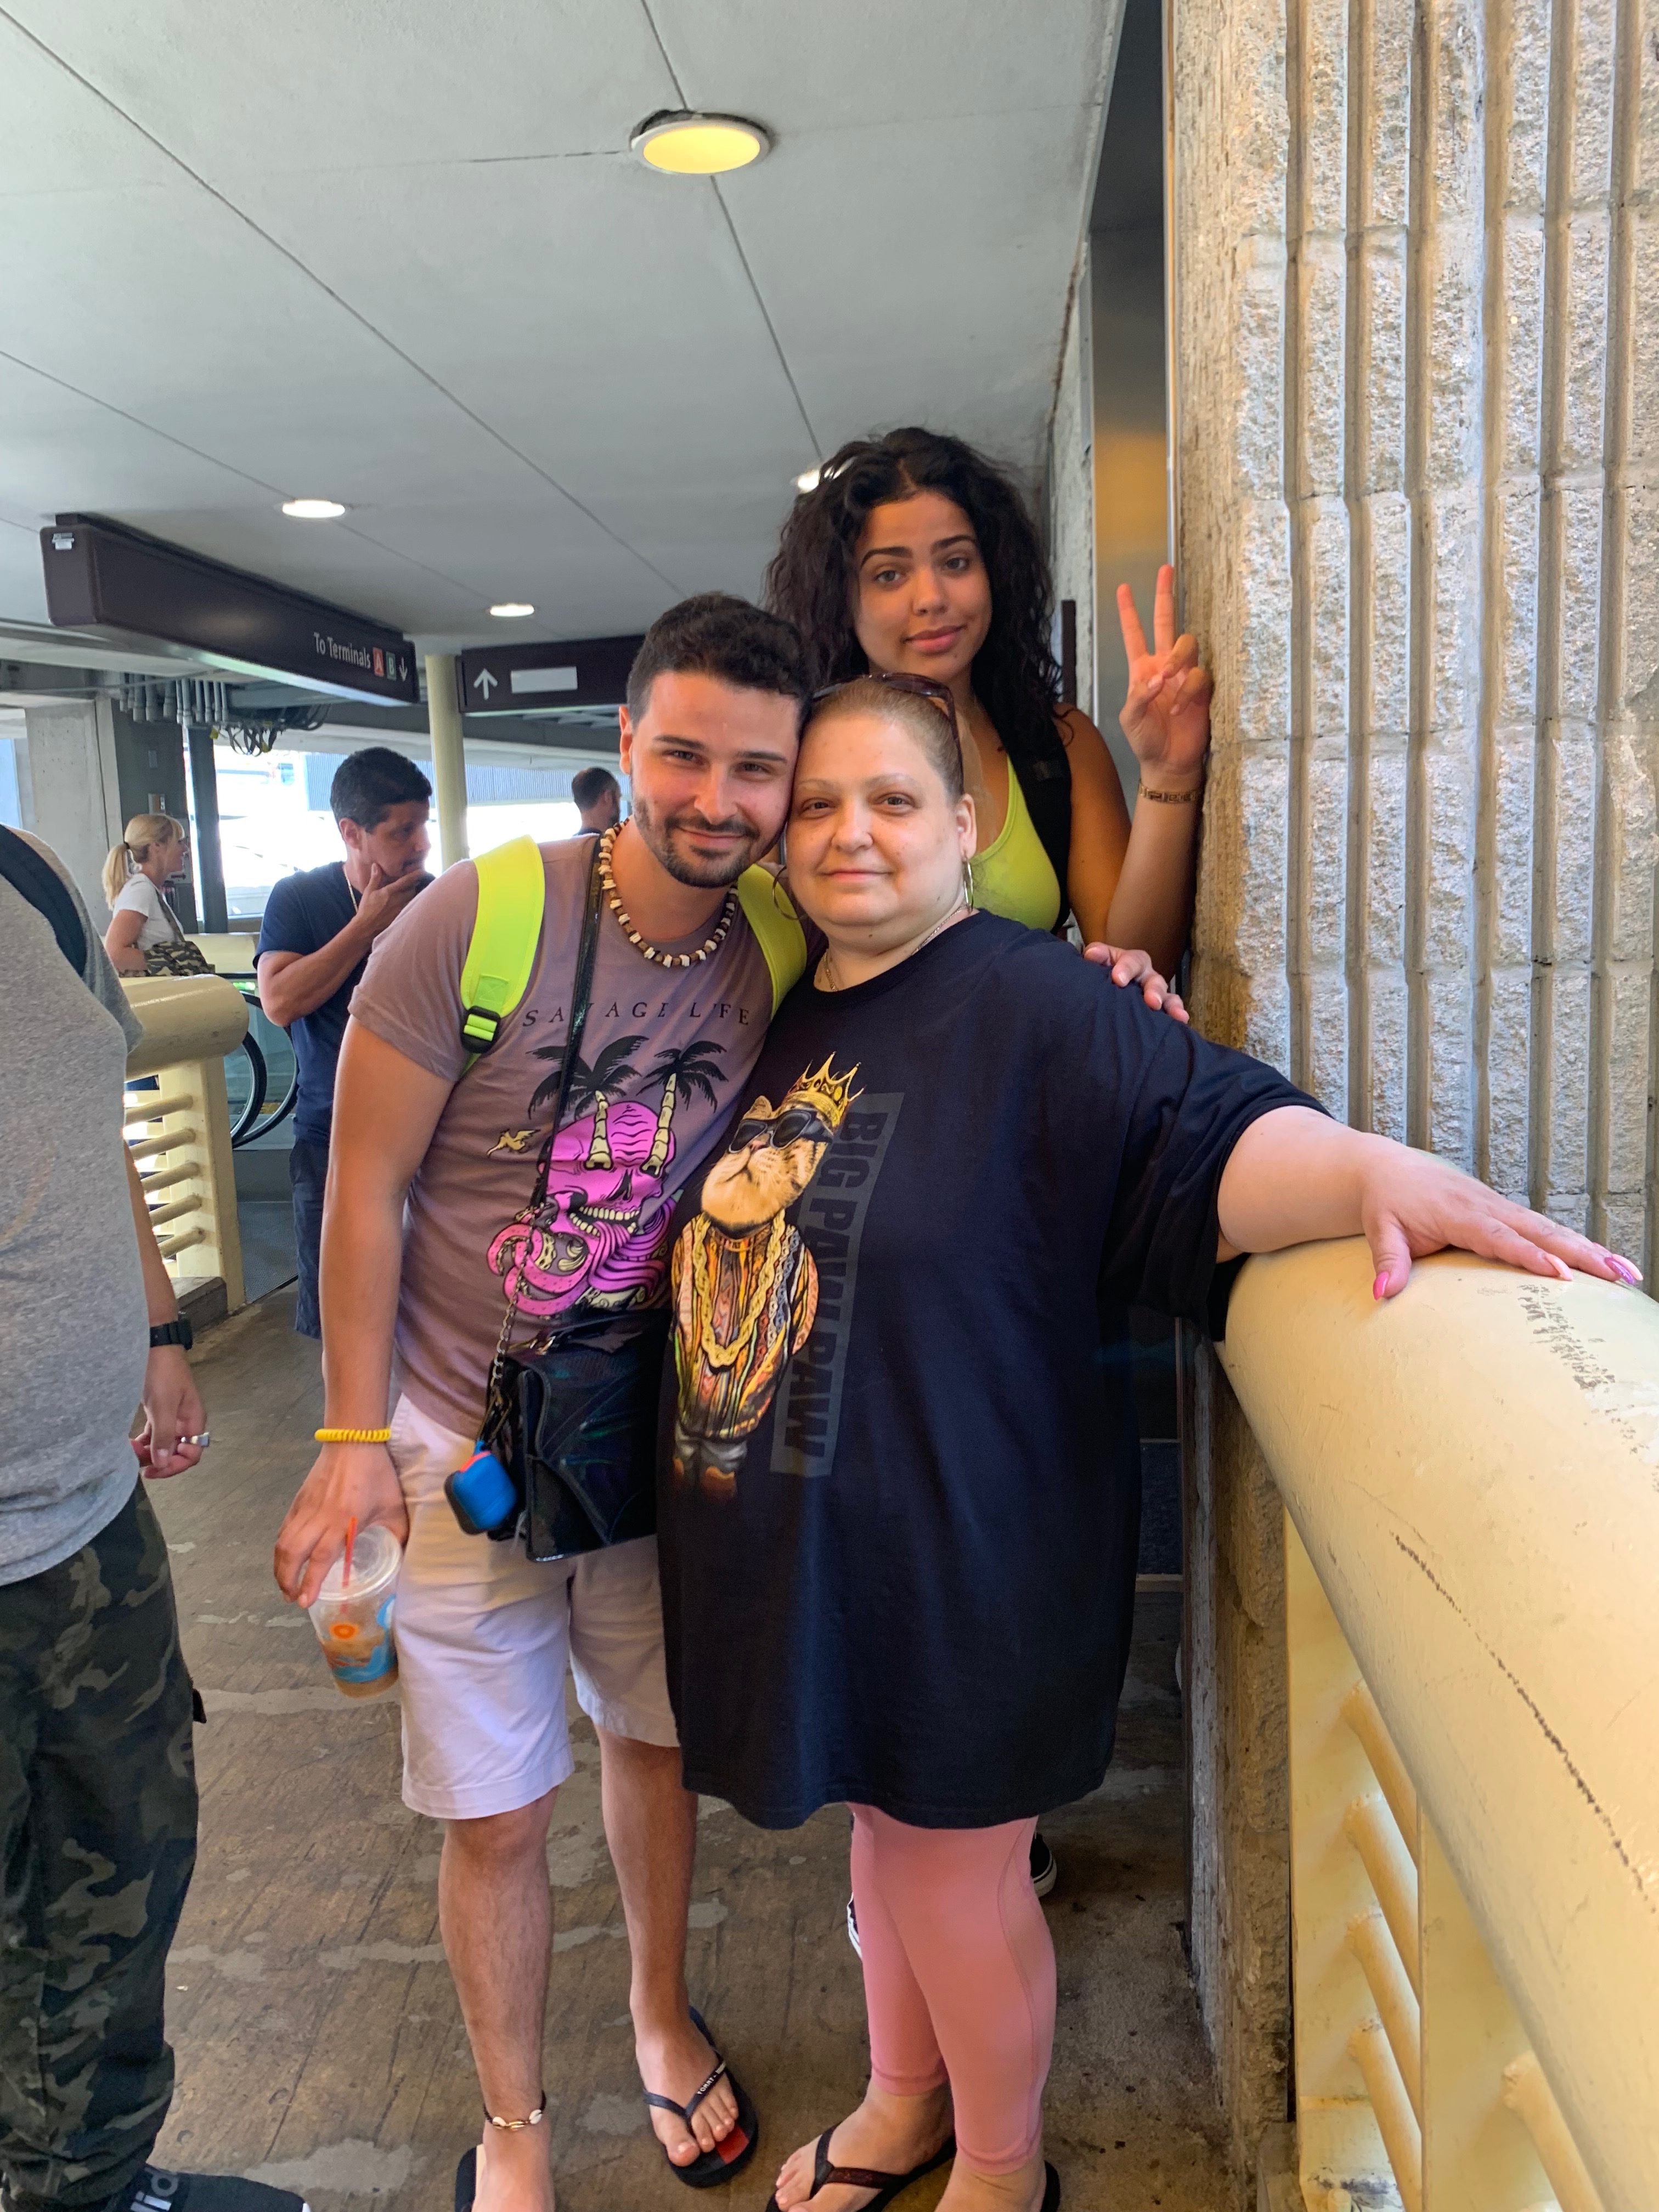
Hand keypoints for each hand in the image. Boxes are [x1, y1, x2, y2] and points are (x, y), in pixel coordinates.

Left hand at [134, 1346, 205, 1476]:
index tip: (151, 1471)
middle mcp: (185, 1422)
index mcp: (193, 1421)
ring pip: (163, 1443)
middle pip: (176, 1452)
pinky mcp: (160, 1410)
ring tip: (129, 1452)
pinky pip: (154, 1433)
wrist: (155, 1344)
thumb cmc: (162, 1373)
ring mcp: (172, 1416)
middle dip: (157, 1460)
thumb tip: (163, 1463)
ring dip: (148, 1451)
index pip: (191, 1455)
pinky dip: (144, 1441)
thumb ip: (164, 1435)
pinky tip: (131, 1443)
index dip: (173, 1467)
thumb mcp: (163, 1405)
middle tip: (134, 1461)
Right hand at [274, 1444, 409, 1608]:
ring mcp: (304, 1508)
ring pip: (283, 1542)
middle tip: (292, 1598)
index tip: (305, 1601)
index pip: (321, 1557)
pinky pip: (284, 1529)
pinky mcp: (298, 1500)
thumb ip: (397, 1534)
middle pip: (293, 1553)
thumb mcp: (394, 1507)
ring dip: (280, 1567)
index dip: (310, 1581)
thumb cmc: (376, 1474)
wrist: (352, 1441)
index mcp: (343, 1520)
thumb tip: (401, 1556)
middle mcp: (318, 1517)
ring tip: (286, 1585)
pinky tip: (286, 1559)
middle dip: (287, 1580)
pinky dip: (281, 1548)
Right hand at [355, 863, 428, 940]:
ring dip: (413, 894)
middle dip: (413, 885)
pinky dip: (410, 903)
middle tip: (414, 881)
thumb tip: (376, 865)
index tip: (422, 871)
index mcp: (390, 892)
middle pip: (412, 890)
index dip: (414, 875)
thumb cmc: (366, 908)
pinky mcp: (401, 916)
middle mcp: (398, 900)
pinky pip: (409, 907)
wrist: (367, 926)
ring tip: (412, 891)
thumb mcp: (369, 891)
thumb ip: (375, 878)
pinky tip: (409, 903)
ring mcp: (400, 909)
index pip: (405, 881)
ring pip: (412, 899)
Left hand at [1082, 941, 1188, 1021]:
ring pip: (1167, 996)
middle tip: (1152, 1001)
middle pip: (1154, 980)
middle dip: (1154, 990)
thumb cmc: (1101, 973)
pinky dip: (1177, 1014)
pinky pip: (1171, 1010)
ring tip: (1176, 1014)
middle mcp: (1146, 976)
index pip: (1133, 961)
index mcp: (1132, 962)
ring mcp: (1155, 993)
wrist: (1099, 989)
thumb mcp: (1098, 960)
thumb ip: (1096, 956)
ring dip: (1171, 1004)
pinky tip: (1182, 1021)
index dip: (1127, 968)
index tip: (1118, 979)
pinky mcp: (1159, 1008)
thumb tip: (1093, 954)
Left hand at [1118, 564, 1212, 784]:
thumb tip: (1157, 678)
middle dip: (1165, 596)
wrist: (1167, 762)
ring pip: (1188, 646)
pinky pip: (1200, 677)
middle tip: (1165, 570)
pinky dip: (1187, 691)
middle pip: (1167, 623)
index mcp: (1142, 669)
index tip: (1123, 588)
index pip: (1135, 634)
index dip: (1129, 612)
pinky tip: (1177, 708)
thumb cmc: (1145, 739)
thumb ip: (1138, 696)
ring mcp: (1185, 676)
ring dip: (1177, 658)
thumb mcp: (1129, 718)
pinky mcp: (1203, 691)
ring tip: (1167, 679)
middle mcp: (1165, 666)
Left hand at [1360, 1146, 1642, 1299]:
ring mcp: (1501, 1208)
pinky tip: (1604, 1263)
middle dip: (1582, 1254)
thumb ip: (1388, 1261)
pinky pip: (1546, 1229)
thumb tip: (1382, 1293)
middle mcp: (1489, 1207)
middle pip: (1542, 1232)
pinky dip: (1576, 1244)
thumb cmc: (1386, 1202)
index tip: (1560, 1276)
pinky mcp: (1505, 1212)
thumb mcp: (1380, 1229)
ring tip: (1628, 1274)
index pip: (1501, 1238)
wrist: (1386, 1168)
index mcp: (1461, 1213)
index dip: (1531, 1257)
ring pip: (1552, 1230)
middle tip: (1619, 1276)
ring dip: (1590, 1251)